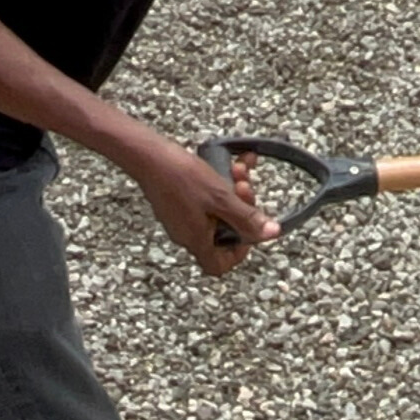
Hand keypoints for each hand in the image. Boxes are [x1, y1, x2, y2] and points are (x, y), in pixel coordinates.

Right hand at [134, 141, 278, 274]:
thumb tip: (272, 234)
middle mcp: (188, 233)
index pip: (219, 265)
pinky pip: (209, 197)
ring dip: (234, 191)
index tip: (249, 230)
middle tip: (245, 186)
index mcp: (196, 239)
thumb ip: (247, 218)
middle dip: (242, 208)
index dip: (238, 253)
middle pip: (225, 233)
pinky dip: (222, 183)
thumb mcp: (222, 198)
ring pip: (219, 210)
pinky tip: (233, 163)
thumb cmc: (181, 177)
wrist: (147, 154)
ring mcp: (183, 217)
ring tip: (240, 170)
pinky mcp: (180, 200)